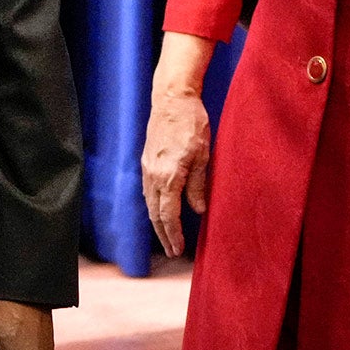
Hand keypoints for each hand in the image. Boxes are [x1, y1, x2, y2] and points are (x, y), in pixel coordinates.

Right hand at [140, 89, 210, 257]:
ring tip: (166, 235)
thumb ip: (198, 185)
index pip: (168, 214)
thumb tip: (198, 210)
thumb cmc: (191, 123)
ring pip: (149, 203)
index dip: (173, 234)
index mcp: (168, 176)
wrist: (172, 98)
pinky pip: (147, 190)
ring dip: (157, 221)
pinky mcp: (146, 160)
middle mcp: (153, 175)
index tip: (178, 250)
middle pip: (155, 213)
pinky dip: (153, 205)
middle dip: (163, 234)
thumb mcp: (202, 155)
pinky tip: (159, 209)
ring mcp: (147, 167)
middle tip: (171, 251)